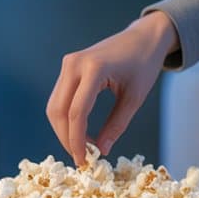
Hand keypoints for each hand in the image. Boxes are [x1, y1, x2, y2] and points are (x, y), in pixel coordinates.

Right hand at [46, 11, 177, 165]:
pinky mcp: (68, 67)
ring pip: (55, 106)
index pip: (77, 112)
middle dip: (66, 138)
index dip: (77, 140)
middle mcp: (74, 64)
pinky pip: (59, 98)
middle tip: (81, 158)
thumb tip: (102, 151)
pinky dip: (66, 118)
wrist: (143, 38)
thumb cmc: (143, 65)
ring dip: (64, 130)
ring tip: (82, 147)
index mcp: (94, 69)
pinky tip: (80, 131)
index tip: (84, 160)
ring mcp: (68, 64)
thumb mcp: (134, 98)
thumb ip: (117, 125)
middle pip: (58, 110)